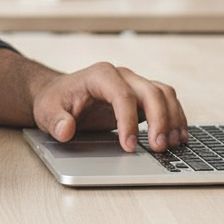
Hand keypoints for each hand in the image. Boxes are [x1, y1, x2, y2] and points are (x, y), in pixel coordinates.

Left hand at [31, 63, 187, 152]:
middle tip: (158, 148)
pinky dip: (175, 118)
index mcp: (99, 75)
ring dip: (172, 118)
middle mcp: (121, 76)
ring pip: (164, 94)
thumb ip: (56, 122)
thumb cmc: (54, 101)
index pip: (122, 95)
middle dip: (159, 120)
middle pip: (150, 92)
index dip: (129, 121)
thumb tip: (66, 130)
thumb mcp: (46, 112)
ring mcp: (134, 84)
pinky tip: (177, 137)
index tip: (129, 146)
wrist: (58, 94)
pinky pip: (166, 101)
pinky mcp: (141, 96)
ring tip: (173, 144)